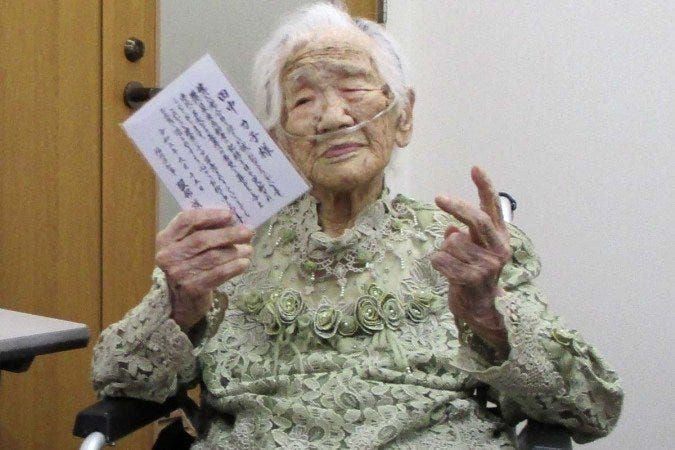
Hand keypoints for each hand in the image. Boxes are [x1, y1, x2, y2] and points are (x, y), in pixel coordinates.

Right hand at [155, 209, 252, 330]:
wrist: (181, 300)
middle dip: (228, 234)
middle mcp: (168, 255)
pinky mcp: (192, 288)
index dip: (209, 215)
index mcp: (165, 239)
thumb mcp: (186, 246)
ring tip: (249, 249)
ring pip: (212, 257)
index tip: (230, 214)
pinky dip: (233, 267)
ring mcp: (179, 273)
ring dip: (234, 252)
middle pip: (201, 239)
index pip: (186, 220)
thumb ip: (202, 231)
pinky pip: (217, 274)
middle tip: (248, 232)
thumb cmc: (189, 265)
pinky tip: (244, 263)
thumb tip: (232, 220)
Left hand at [431, 166, 511, 353]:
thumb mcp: (471, 251)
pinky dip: (438, 262)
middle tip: (439, 197)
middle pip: (477, 220)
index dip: (485, 187)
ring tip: (450, 262)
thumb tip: (451, 230)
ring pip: (454, 242)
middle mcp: (499, 250)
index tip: (475, 168)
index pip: (493, 208)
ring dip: (444, 250)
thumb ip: (464, 236)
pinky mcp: (474, 280)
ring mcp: (488, 266)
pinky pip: (444, 260)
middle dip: (458, 206)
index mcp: (500, 238)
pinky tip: (444, 269)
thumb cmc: (472, 275)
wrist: (479, 310)